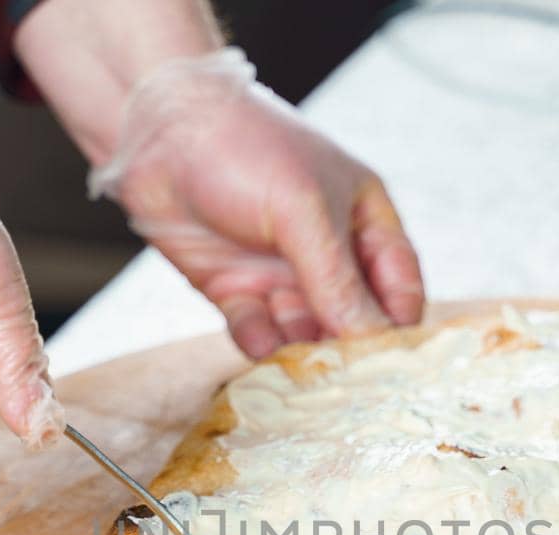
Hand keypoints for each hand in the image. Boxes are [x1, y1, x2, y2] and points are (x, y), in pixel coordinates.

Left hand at [88, 49, 424, 357]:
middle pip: (352, 319)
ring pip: (305, 332)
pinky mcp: (236, 292)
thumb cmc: (246, 149)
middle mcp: (326, 254)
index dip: (399, 322)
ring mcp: (281, 275)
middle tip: (344, 377)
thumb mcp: (303, 210)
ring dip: (302, 349)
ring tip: (297, 359)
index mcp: (363, 220)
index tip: (394, 361)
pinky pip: (258, 333)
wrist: (159, 133)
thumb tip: (372, 338)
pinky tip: (260, 342)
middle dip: (348, 346)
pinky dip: (260, 343)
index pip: (400, 285)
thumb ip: (337, 278)